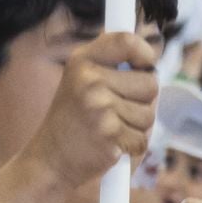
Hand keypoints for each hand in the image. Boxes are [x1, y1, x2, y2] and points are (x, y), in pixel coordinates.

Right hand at [23, 32, 158, 195]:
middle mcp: (89, 78)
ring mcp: (98, 105)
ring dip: (136, 127)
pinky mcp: (108, 132)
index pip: (126, 40)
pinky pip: (142, 139)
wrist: (49, 161)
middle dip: (143, 101)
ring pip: (149, 114)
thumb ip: (113, 66)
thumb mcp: (82, 81)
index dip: (144, 53)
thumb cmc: (75, 122)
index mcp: (82, 60)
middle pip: (150, 82)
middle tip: (116, 111)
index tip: (144, 65)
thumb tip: (152, 58)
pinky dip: (132, 148)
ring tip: (109, 129)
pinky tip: (110, 146)